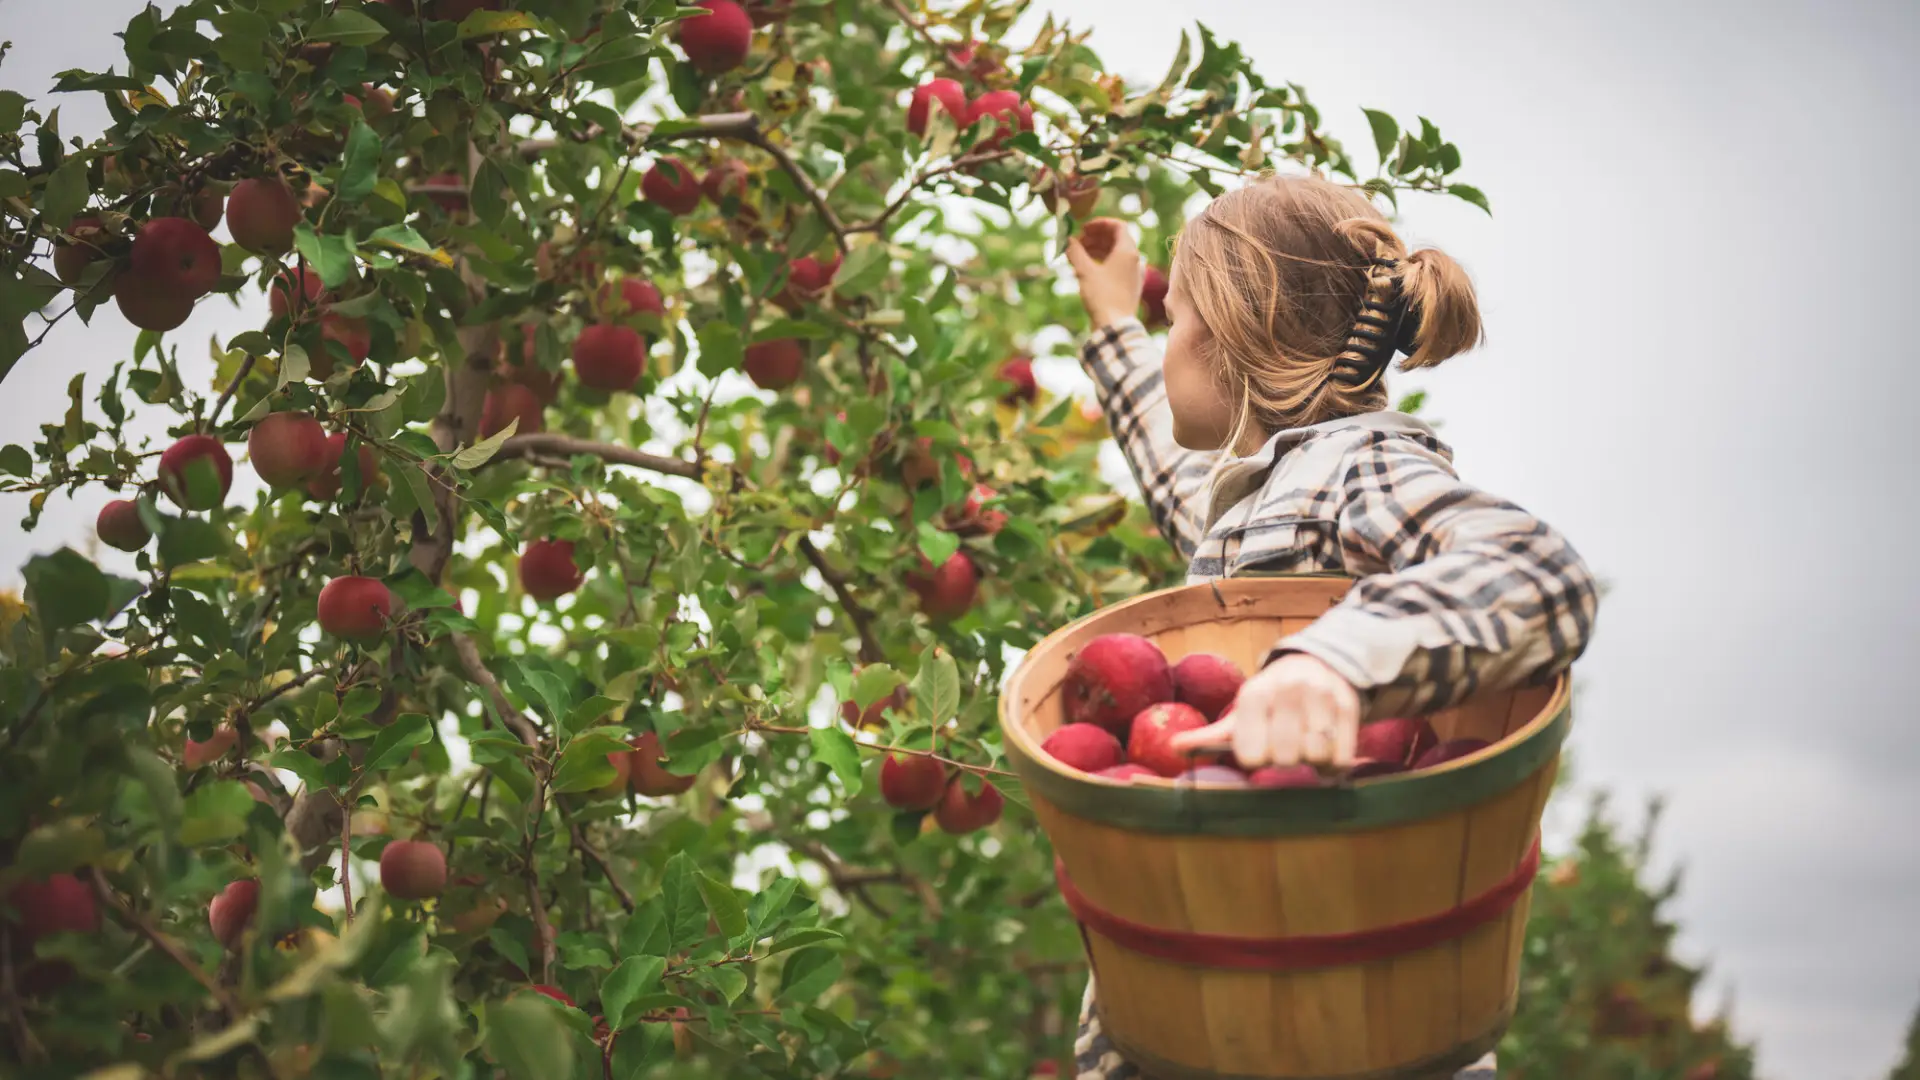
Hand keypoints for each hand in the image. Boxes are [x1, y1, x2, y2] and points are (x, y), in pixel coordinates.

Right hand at [1065, 218, 1143, 329]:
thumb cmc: (1102, 296)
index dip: (1100, 224)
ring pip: (1115, 254)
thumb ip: (1075, 251)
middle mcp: (1134, 260)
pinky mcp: (1129, 286)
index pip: (1118, 226)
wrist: (1115, 326)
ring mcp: (1133, 274)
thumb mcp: (1084, 271)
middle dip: (1095, 238)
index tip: (1084, 228)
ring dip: (1096, 250)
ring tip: (1077, 256)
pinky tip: (1084, 271)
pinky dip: (1101, 263)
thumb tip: (1067, 240)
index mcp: (1128, 251)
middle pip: (1116, 239)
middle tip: (1077, 242)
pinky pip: (1115, 267)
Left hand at [1169, 654, 1360, 768]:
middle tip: (1285, 747)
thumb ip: (1209, 736)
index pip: (1251, 755)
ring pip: (1315, 756)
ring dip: (1311, 761)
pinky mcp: (1349, 706)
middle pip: (1285, 758)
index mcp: (1254, 694)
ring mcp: (1321, 696)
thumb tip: (1174, 747)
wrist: (1315, 666)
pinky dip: (1333, 764)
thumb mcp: (1240, 713)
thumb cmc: (1269, 701)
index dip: (1255, 759)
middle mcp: (1287, 690)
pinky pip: (1341, 756)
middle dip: (1284, 760)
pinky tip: (1325, 750)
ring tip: (1305, 746)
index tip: (1258, 749)